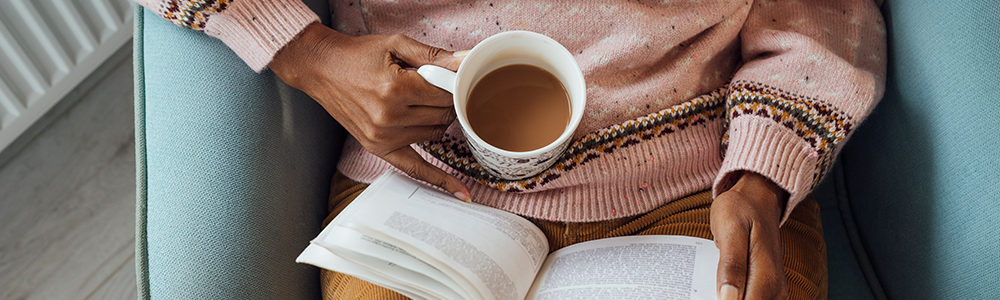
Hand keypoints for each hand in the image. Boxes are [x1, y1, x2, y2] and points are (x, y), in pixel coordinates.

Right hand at [270, 23, 470, 200]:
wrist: (321, 68)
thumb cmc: (358, 54)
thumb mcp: (397, 44)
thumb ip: (435, 55)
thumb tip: (467, 60)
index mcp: (396, 89)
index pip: (446, 95)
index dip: (454, 84)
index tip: (452, 77)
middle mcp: (390, 118)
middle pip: (444, 116)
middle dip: (448, 101)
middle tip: (439, 87)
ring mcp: (383, 137)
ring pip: (436, 135)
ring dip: (438, 121)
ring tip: (423, 102)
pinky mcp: (378, 148)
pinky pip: (416, 168)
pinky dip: (439, 179)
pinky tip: (461, 192)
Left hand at [711, 172, 788, 299]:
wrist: (757, 199)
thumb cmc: (740, 210)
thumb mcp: (731, 230)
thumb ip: (731, 265)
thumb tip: (727, 298)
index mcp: (766, 277)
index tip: (705, 295)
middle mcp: (776, 290)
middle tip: (701, 290)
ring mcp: (774, 293)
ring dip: (727, 299)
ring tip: (706, 290)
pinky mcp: (768, 292)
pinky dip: (733, 299)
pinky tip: (716, 292)